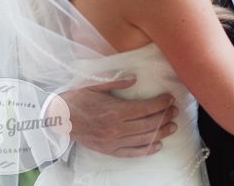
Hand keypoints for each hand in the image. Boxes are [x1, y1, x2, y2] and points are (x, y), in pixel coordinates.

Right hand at [61, 77, 178, 156]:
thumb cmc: (78, 99)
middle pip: (149, 124)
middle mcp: (116, 128)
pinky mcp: (109, 150)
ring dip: (161, 133)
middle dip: (165, 116)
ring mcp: (113, 141)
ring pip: (144, 139)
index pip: (146, 108)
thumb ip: (116, 81)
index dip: (161, 104)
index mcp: (115, 110)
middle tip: (175, 111)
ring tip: (172, 126)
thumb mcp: (95, 84)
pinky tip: (158, 146)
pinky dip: (146, 150)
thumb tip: (134, 79)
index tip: (170, 99)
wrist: (59, 118)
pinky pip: (131, 153)